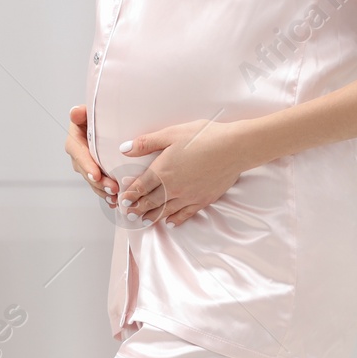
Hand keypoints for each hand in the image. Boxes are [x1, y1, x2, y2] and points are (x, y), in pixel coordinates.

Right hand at [65, 105, 118, 204]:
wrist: (101, 124)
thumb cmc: (93, 117)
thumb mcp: (86, 112)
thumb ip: (80, 113)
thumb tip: (75, 112)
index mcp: (74, 140)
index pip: (78, 153)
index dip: (87, 165)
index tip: (96, 174)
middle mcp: (78, 155)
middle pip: (86, 171)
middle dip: (99, 182)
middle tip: (112, 189)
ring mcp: (86, 165)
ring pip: (93, 181)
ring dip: (103, 191)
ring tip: (115, 198)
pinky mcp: (95, 172)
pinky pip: (99, 185)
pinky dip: (106, 195)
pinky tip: (114, 202)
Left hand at [113, 117, 251, 225]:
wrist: (234, 148)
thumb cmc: (203, 137)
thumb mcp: (171, 134)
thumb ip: (146, 143)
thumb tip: (124, 149)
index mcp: (162, 171)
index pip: (141, 187)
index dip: (130, 194)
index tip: (122, 200)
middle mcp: (173, 188)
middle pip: (151, 201)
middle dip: (138, 208)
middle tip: (129, 214)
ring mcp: (189, 196)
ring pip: (166, 210)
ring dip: (153, 216)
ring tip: (144, 221)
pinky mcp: (203, 200)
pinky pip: (185, 214)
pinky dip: (176, 220)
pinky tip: (170, 223)